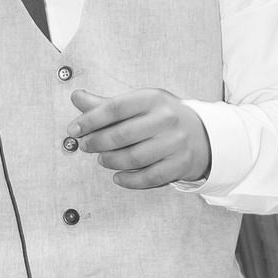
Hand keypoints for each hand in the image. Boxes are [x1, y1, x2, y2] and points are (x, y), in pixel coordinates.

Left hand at [72, 87, 212, 189]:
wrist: (204, 135)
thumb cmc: (163, 118)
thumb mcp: (139, 104)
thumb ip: (106, 103)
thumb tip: (76, 97)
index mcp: (153, 98)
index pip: (115, 108)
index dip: (90, 120)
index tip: (74, 129)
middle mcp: (167, 118)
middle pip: (122, 134)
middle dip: (97, 142)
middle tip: (85, 146)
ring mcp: (175, 143)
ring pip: (133, 158)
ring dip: (110, 161)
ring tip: (101, 159)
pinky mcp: (180, 164)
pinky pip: (148, 177)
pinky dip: (128, 180)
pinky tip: (117, 176)